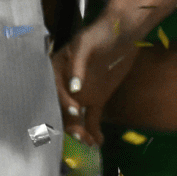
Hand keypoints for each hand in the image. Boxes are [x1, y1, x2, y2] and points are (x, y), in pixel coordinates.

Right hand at [54, 17, 142, 146]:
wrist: (122, 34)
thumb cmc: (99, 34)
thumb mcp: (85, 44)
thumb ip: (78, 66)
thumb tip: (74, 88)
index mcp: (56, 71)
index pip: (54, 90)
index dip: (62, 101)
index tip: (74, 110)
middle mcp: (65, 87)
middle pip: (61, 109)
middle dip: (68, 123)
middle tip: (79, 135)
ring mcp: (81, 95)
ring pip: (76, 118)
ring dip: (80, 131)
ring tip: (88, 141)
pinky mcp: (96, 100)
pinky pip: (92, 118)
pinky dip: (94, 131)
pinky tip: (97, 142)